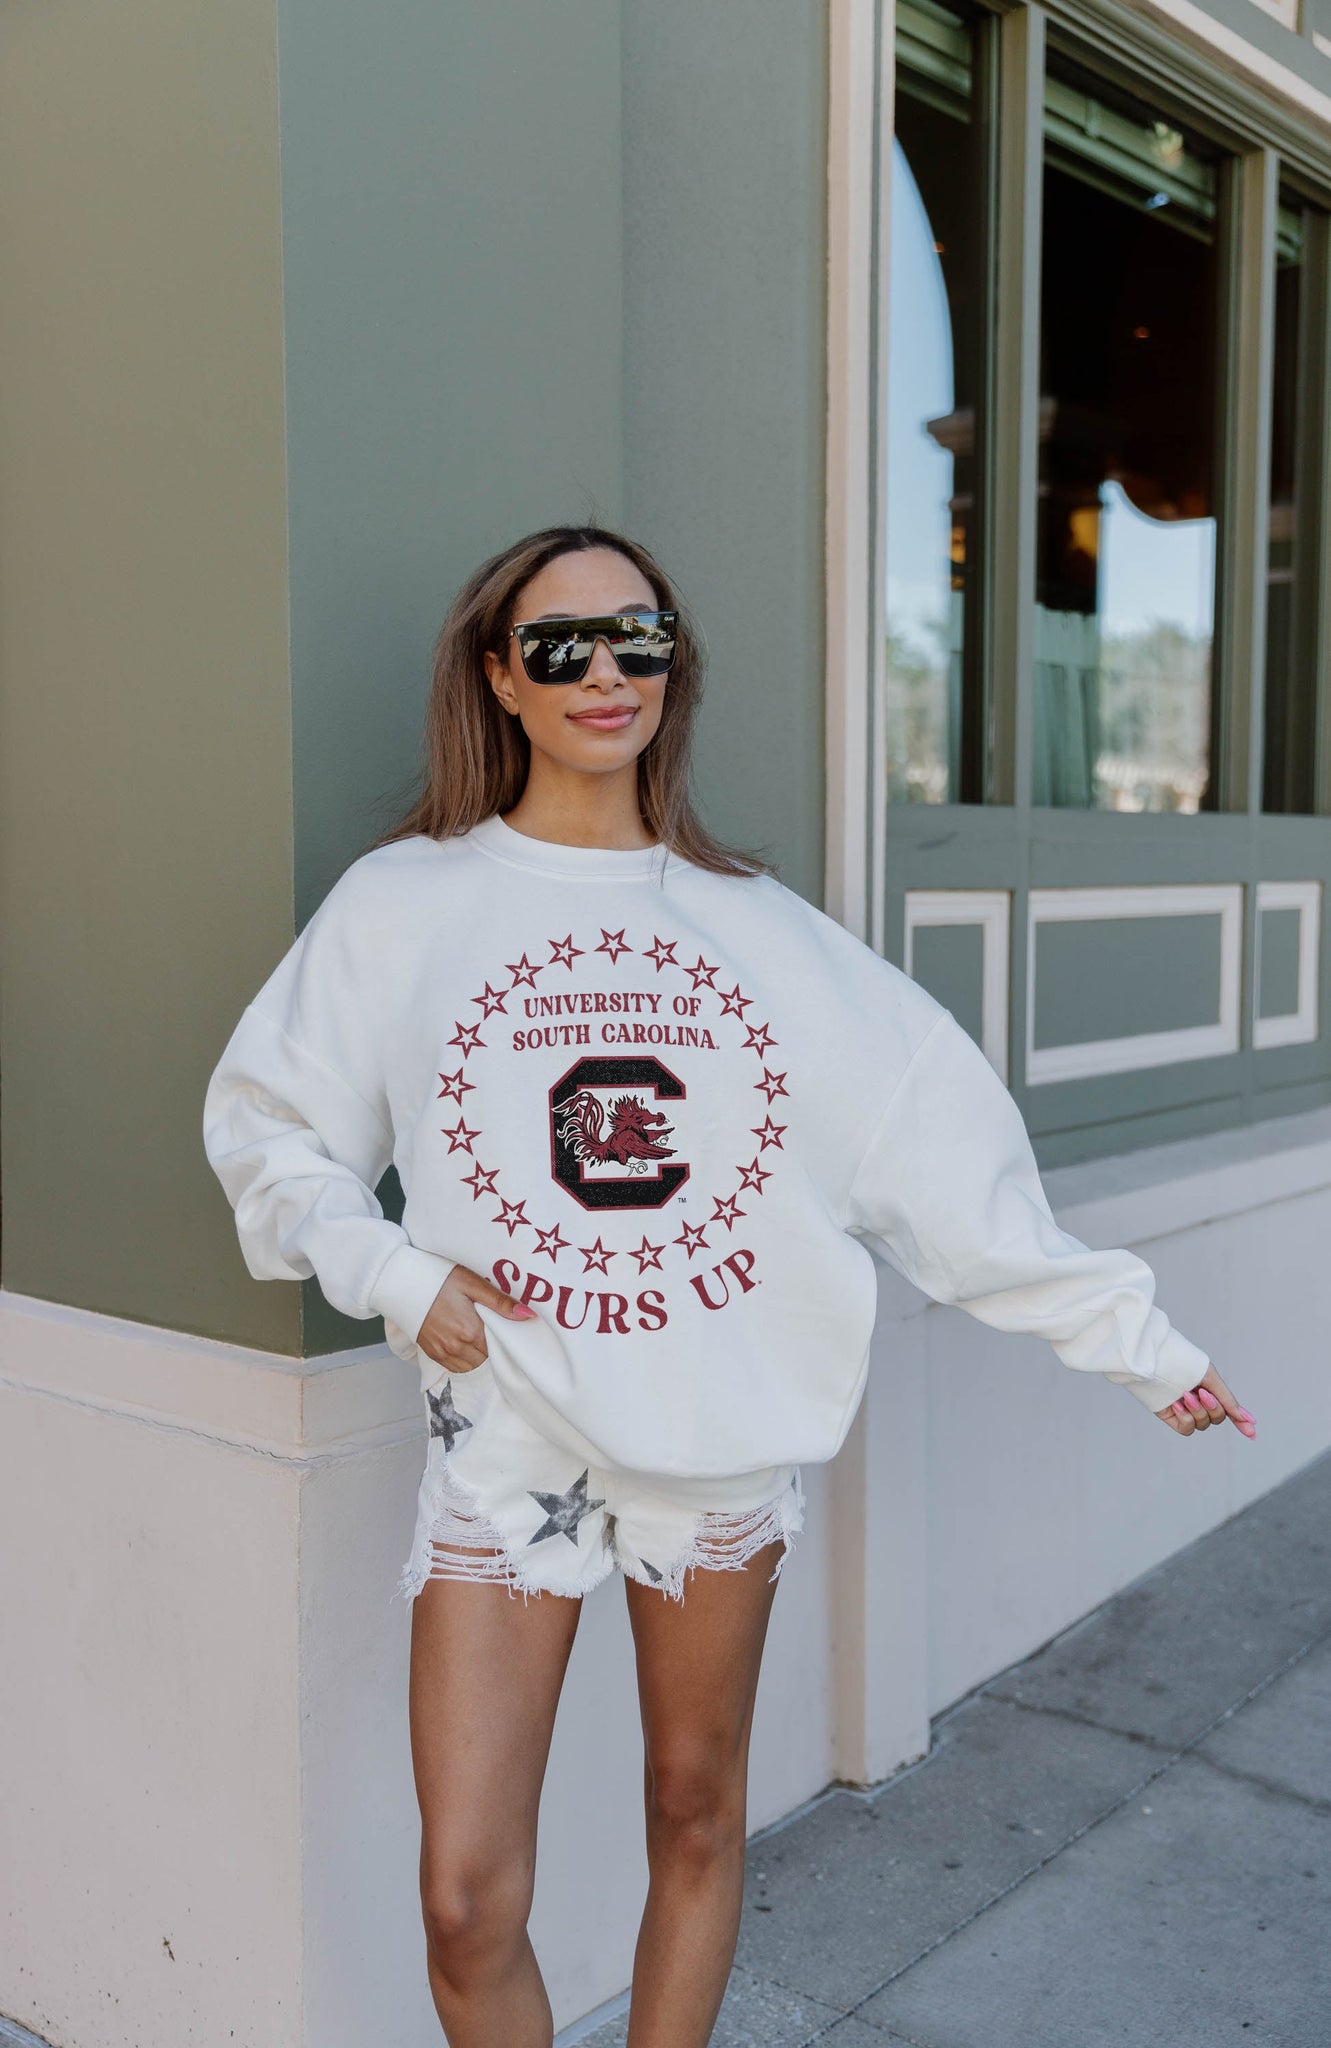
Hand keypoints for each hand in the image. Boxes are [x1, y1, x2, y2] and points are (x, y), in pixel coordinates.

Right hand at [416, 1263, 536, 1373]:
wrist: (401, 1283)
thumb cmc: (438, 1279)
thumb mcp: (472, 1284)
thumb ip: (500, 1303)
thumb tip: (528, 1316)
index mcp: (470, 1330)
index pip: (500, 1349)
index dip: (507, 1342)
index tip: (511, 1332)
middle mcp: (457, 1347)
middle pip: (487, 1360)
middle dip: (495, 1351)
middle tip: (498, 1334)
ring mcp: (443, 1352)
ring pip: (472, 1367)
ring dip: (480, 1358)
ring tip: (482, 1339)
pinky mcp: (432, 1354)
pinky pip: (455, 1368)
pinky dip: (466, 1361)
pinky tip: (468, 1346)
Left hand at [1155, 1363, 1254, 1438]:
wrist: (1156, 1360)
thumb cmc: (1183, 1362)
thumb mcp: (1211, 1378)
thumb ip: (1228, 1399)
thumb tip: (1247, 1420)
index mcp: (1210, 1389)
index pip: (1229, 1410)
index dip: (1241, 1422)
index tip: (1253, 1434)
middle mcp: (1199, 1400)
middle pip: (1217, 1418)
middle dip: (1213, 1407)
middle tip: (1201, 1393)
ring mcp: (1185, 1409)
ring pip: (1203, 1424)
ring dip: (1197, 1411)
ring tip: (1185, 1395)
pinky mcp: (1171, 1416)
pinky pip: (1187, 1429)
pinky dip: (1185, 1418)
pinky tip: (1176, 1405)